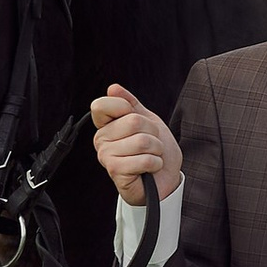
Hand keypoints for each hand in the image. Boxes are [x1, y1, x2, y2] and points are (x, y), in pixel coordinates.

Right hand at [91, 83, 182, 203]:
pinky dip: (155, 164)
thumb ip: (131, 103)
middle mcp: (101, 139)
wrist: (165, 179)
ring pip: (141, 141)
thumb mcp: (148, 121)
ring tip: (150, 156)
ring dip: (156, 150)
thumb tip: (112, 87)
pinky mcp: (116, 171)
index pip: (101, 105)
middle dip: (152, 133)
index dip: (125, 108)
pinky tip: (149, 169)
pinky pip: (144, 159)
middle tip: (150, 144)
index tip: (136, 121)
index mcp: (106, 125)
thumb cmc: (155, 150)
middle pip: (133, 121)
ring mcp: (106, 156)